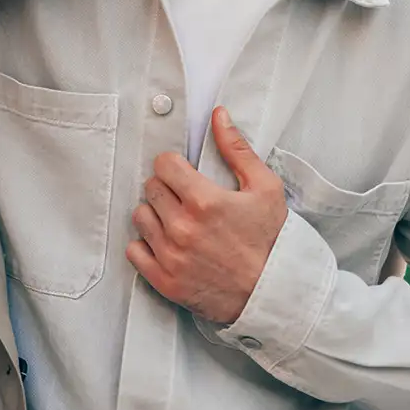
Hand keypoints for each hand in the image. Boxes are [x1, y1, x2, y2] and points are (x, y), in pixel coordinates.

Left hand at [126, 107, 288, 323]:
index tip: (185, 176)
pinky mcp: (164, 280)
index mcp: (204, 201)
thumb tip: (218, 114)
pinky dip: (146, 246)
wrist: (275, 295)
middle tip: (186, 200)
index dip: (174, 167)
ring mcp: (171, 255)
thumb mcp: (265, 189)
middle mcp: (182, 227)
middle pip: (150, 188)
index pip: (163, 164)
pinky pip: (134, 251)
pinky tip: (167, 245)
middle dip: (166, 189)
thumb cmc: (272, 240)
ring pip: (140, 216)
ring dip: (155, 216)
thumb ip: (237, 149)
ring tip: (178, 223)